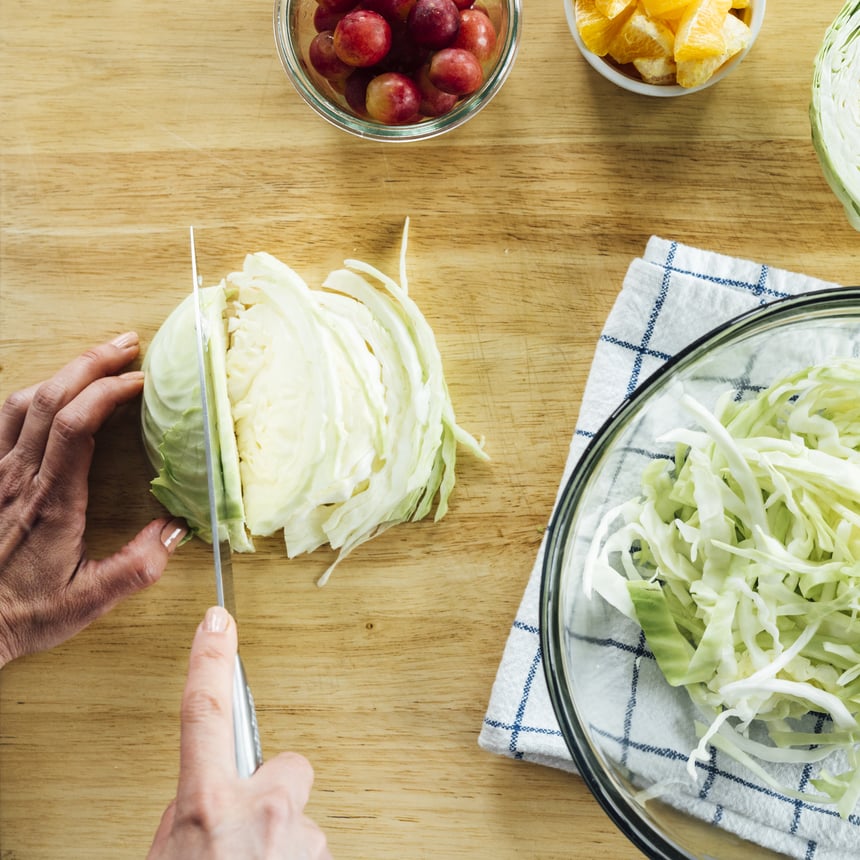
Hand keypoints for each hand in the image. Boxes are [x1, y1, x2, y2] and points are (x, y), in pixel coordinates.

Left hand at [0, 333, 186, 666]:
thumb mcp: (86, 601)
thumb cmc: (20, 612)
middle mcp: (20, 477)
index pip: (76, 425)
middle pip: (50, 397)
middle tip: (127, 344)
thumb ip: (135, 567)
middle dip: (91, 362)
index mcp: (52, 500)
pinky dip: (32, 395)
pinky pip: (2, 421)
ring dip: (63, 372)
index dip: (109, 391)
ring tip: (98, 358)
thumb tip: (176, 529)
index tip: (142, 380)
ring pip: (22, 401)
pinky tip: (52, 391)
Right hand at [148, 606, 331, 859]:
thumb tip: (207, 793)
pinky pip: (309, 846)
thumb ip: (188, 812)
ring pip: (297, 816)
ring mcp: (302, 838)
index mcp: (209, 806)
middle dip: (270, 789)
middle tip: (244, 833)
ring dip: (277, 839)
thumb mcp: (164, 858)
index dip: (210, 659)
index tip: (218, 622)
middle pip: (284, 767)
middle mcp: (264, 813)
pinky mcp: (326, 857)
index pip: (205, 710)